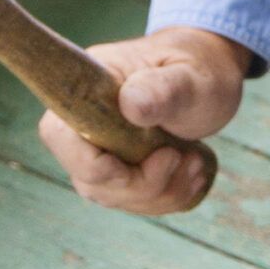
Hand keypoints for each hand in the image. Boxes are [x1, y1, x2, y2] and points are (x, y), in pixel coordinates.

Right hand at [38, 26, 248, 216]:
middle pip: (88, 179)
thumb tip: (131, 105)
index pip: (58, 134)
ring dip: (160, 192)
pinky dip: (167, 197)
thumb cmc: (198, 67)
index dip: (89, 162)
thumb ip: (162, 89)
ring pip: (114, 196)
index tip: (136, 163)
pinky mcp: (122, 170)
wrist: (211, 75)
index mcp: (88, 90)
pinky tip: (193, 173)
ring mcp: (102, 150)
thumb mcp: (189, 76)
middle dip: (140, 185)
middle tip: (181, 157)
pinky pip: (135, 201)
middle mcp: (86, 123)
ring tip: (195, 162)